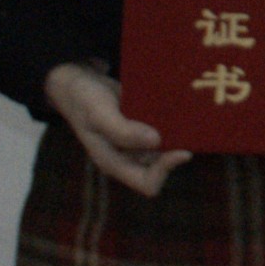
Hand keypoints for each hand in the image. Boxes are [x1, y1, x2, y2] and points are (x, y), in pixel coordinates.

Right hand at [43, 62, 176, 200]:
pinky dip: (171, 125)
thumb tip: (157, 142)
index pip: (148, 183)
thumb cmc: (84, 100)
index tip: (181, 149)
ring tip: (185, 119)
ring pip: (163, 150)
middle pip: (160, 167)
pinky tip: (177, 111)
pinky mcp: (140, 129)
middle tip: (186, 129)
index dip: (165, 171)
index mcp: (114, 163)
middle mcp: (126, 158)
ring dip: (175, 137)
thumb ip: (123, 131)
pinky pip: (161, 133)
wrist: (78, 81)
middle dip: (173, 152)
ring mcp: (134, 144)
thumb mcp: (99, 115)